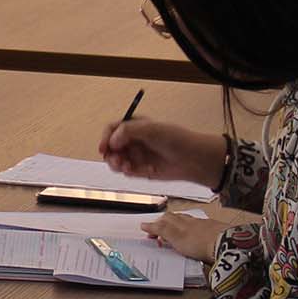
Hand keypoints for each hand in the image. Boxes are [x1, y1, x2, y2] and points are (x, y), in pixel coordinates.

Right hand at [97, 119, 226, 188]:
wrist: (192, 159)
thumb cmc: (176, 139)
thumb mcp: (151, 129)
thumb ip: (128, 131)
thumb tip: (112, 140)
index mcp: (135, 125)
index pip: (112, 129)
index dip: (106, 138)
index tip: (104, 148)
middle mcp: (134, 140)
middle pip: (111, 147)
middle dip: (111, 155)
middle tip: (117, 161)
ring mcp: (137, 155)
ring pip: (117, 161)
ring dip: (118, 165)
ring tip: (128, 167)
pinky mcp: (141, 169)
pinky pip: (128, 172)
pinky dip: (132, 172)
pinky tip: (144, 171)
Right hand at [143, 212, 222, 262]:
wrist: (225, 243)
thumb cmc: (200, 242)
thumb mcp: (176, 238)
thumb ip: (162, 230)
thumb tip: (145, 224)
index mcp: (180, 222)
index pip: (164, 220)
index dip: (154, 225)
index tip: (146, 228)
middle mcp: (191, 221)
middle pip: (175, 217)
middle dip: (165, 221)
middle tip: (159, 227)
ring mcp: (203, 224)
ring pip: (187, 220)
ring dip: (179, 223)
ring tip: (175, 228)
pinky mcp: (213, 230)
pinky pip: (199, 225)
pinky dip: (192, 227)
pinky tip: (195, 232)